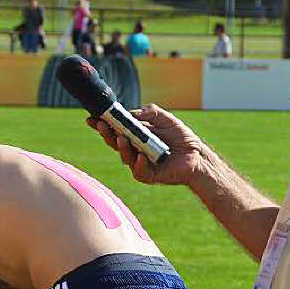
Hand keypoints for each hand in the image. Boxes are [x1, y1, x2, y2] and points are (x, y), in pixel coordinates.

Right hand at [88, 104, 204, 186]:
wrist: (197, 155)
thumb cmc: (180, 137)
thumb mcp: (164, 118)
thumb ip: (148, 112)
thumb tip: (131, 114)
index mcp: (135, 135)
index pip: (115, 129)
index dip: (102, 124)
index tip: (91, 118)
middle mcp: (134, 149)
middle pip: (115, 142)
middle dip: (107, 134)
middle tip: (102, 125)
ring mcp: (140, 163)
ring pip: (124, 157)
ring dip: (121, 147)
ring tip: (121, 137)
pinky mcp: (149, 175)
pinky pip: (139, 171)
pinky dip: (138, 163)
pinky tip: (140, 156)